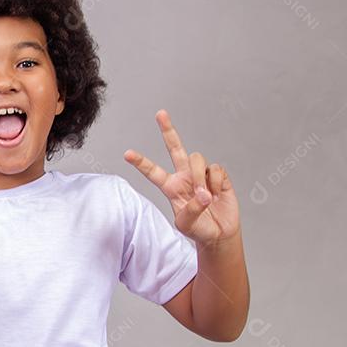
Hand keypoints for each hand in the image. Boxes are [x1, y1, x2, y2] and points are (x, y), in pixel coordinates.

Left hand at [124, 110, 240, 245]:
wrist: (219, 233)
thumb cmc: (198, 229)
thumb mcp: (186, 225)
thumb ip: (190, 209)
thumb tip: (202, 193)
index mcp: (170, 187)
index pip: (152, 172)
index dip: (141, 162)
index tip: (127, 153)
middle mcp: (184, 176)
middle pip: (175, 148)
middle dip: (168, 130)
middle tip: (160, 113)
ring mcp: (201, 174)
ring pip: (196, 158)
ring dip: (199, 177)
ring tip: (204, 197)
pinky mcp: (218, 176)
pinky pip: (215, 169)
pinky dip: (215, 183)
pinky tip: (217, 194)